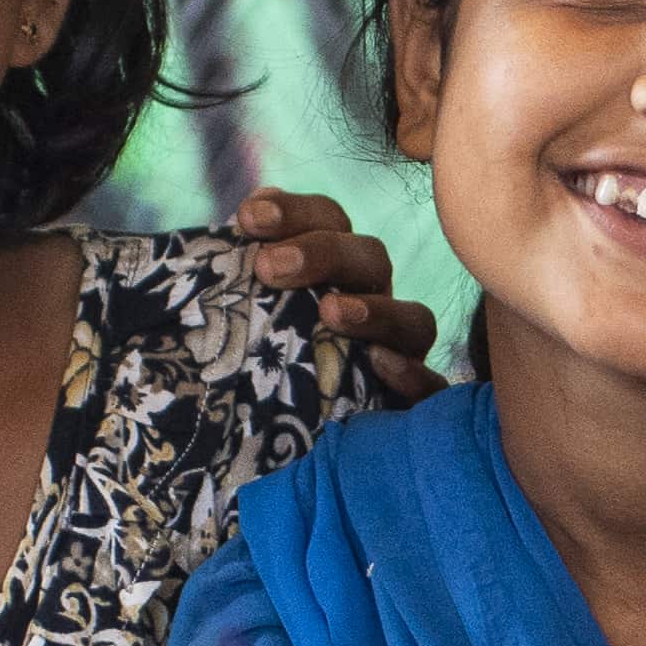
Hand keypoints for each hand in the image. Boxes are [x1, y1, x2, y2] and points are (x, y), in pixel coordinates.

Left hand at [230, 184, 437, 395]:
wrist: (260, 432)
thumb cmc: (243, 364)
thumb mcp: (230, 316)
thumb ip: (223, 276)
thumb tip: (215, 229)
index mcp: (331, 269)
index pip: (327, 221)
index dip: (293, 213)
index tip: (247, 219)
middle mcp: (370, 301)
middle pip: (370, 259)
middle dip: (323, 254)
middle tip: (269, 268)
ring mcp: (396, 351)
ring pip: (413, 320)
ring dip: (374, 311)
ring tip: (329, 313)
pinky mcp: (408, 403)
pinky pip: (430, 387)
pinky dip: (412, 374)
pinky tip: (378, 364)